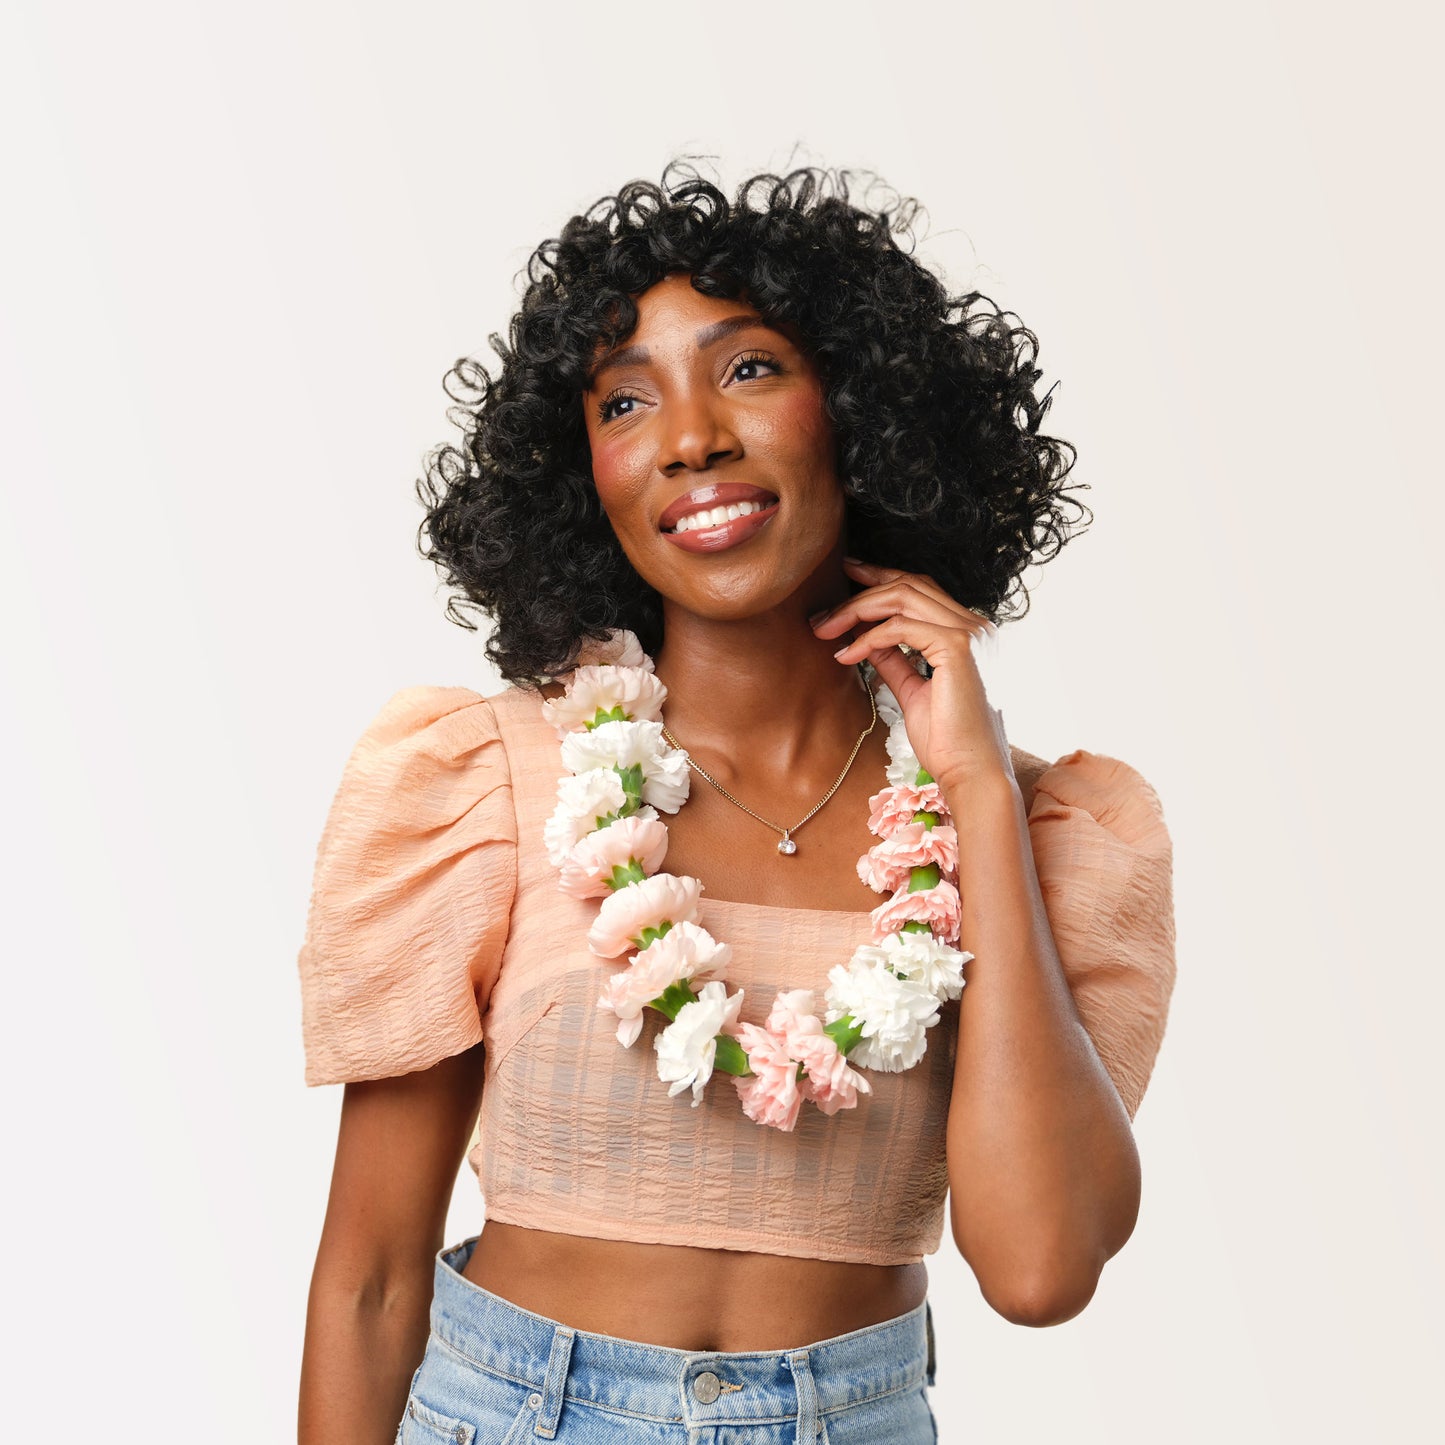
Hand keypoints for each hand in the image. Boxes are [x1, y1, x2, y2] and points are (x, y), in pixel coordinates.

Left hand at [811, 559, 1013, 793]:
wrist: (970, 773)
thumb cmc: (947, 741)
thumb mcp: (913, 691)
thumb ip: (895, 661)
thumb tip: (868, 640)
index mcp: (969, 634)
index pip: (922, 590)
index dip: (882, 578)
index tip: (847, 575)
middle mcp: (975, 627)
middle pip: (910, 585)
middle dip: (861, 590)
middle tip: (823, 610)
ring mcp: (969, 633)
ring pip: (902, 597)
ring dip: (856, 610)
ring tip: (825, 629)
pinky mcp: (957, 647)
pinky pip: (899, 627)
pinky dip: (867, 638)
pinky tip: (846, 655)